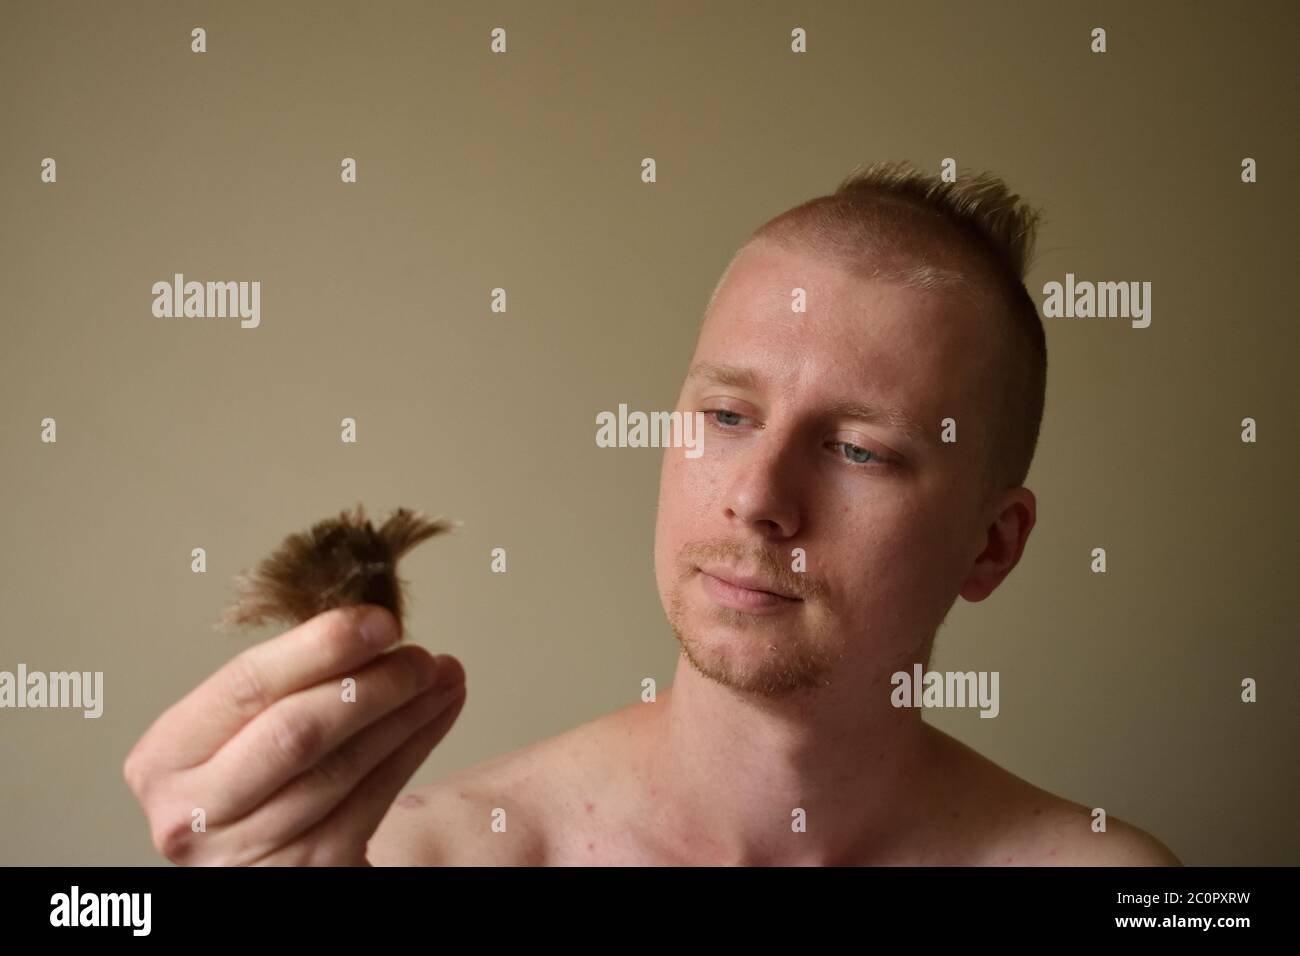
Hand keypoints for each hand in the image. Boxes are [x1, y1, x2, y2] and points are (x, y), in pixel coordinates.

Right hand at [123, 604, 465, 864]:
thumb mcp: (238, 734)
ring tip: (441, 676)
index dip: (320, 647)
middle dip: (370, 685)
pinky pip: (371, 802)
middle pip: (295, 732)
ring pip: (341, 769)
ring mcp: (245, 854)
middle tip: (419, 656)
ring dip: (404, 714)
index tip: (379, 620)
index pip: (245, 686)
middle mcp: (192, 813)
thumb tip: (369, 625)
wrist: (265, 869)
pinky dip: (413, 750)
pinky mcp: (304, 875)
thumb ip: (283, 686)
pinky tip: (437, 714)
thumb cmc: (254, 785)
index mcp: (164, 758)